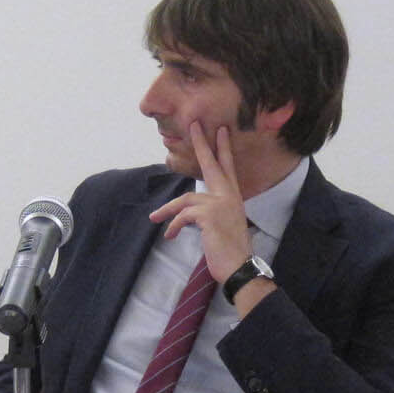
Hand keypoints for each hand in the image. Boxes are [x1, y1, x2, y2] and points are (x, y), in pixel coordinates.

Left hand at [147, 122, 255, 280]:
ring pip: (185, 198)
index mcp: (233, 196)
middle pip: (211, 164)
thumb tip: (191, 210)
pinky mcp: (209, 215)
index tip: (220, 130)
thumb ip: (211, 211)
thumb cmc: (230, 250)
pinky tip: (171, 236)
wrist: (238, 267)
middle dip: (201, 144)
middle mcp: (229, 196)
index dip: (223, 148)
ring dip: (167, 210)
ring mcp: (220, 203)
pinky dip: (174, 226)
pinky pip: (183, 215)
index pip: (227, 167)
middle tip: (193, 125)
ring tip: (155, 219)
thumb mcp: (222, 225)